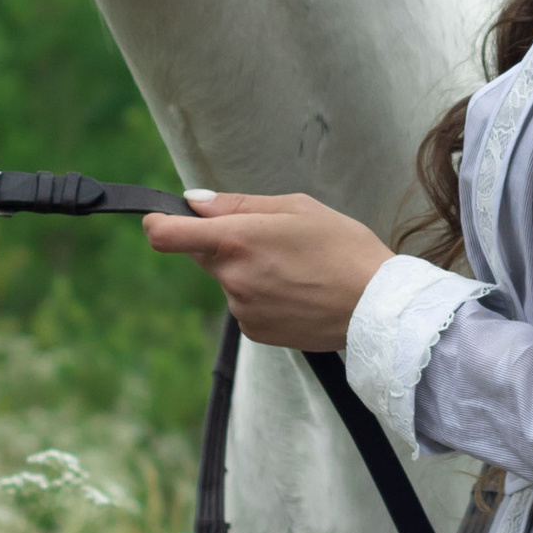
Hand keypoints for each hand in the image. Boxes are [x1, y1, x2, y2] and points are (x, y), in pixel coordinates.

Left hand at [141, 190, 391, 351]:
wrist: (375, 306)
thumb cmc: (343, 247)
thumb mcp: (297, 208)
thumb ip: (238, 204)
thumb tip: (194, 200)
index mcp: (237, 240)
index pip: (167, 235)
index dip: (157, 223)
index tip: (161, 218)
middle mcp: (232, 277)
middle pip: (204, 254)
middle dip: (226, 243)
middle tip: (273, 240)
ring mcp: (241, 308)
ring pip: (228, 279)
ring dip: (248, 271)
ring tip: (297, 269)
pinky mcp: (254, 331)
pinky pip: (245, 304)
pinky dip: (262, 295)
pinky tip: (297, 291)